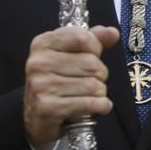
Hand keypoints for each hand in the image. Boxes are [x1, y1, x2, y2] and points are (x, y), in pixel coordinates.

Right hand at [23, 26, 119, 149]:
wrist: (37, 116)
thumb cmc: (57, 81)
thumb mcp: (71, 55)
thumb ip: (92, 40)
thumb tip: (112, 33)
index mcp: (43, 44)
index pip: (82, 37)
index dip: (95, 48)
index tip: (92, 56)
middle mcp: (39, 63)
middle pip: (91, 63)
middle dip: (99, 74)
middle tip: (90, 81)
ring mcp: (41, 86)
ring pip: (93, 85)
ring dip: (99, 92)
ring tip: (89, 95)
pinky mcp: (48, 108)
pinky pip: (89, 103)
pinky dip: (101, 106)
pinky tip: (99, 106)